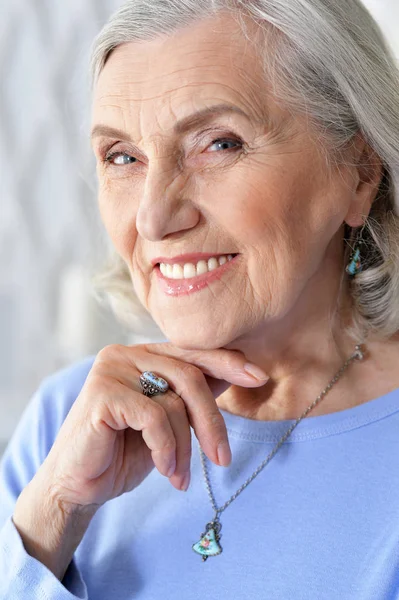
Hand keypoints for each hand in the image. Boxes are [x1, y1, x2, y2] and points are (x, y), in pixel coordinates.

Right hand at [35, 343, 268, 511]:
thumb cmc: (124, 451)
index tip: (260, 378)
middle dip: (211, 421)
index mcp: (144, 354)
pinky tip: (164, 469)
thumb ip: (191, 394)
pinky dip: (166, 448)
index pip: (193, 353)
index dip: (228, 363)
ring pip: (174, 400)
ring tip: (179, 475)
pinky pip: (154, 417)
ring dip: (185, 446)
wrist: (79, 484)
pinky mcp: (101, 392)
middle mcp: (126, 354)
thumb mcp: (168, 421)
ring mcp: (112, 369)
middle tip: (222, 458)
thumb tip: (237, 372)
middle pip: (190, 376)